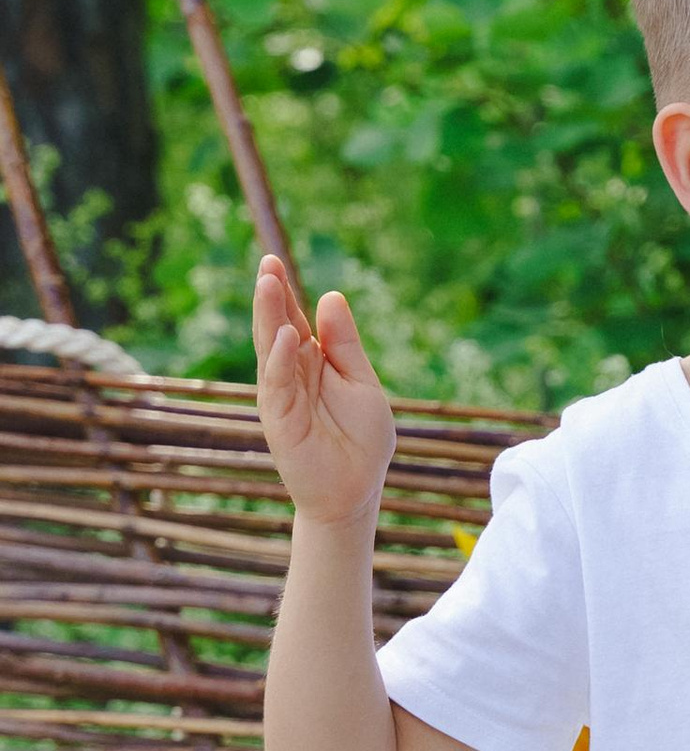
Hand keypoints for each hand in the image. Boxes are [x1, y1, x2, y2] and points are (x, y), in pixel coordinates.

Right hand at [253, 257, 395, 525]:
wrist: (356, 490)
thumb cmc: (361, 439)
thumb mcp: (361, 381)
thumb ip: (344, 344)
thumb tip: (330, 297)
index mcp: (311, 362)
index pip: (294, 319)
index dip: (284, 292)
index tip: (273, 260)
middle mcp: (291, 374)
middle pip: (277, 327)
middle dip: (271, 296)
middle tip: (266, 262)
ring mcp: (282, 396)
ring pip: (271, 350)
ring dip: (268, 317)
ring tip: (267, 283)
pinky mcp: (281, 420)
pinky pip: (278, 385)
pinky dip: (280, 360)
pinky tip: (285, 336)